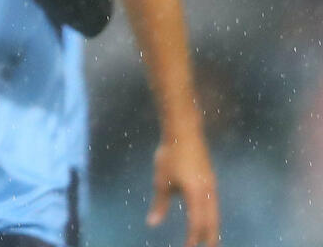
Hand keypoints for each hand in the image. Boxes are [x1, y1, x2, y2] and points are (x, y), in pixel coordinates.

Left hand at [148, 130, 219, 246]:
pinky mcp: (211, 179)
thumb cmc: (170, 156)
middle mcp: (208, 193)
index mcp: (196, 195)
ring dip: (213, 227)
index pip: (196, 223)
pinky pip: (215, 204)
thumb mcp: (161, 181)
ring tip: (209, 239)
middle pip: (212, 221)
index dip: (193, 238)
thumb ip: (160, 204)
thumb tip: (152, 223)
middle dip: (210, 237)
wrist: (184, 132)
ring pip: (216, 213)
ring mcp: (212, 185)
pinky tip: (207, 217)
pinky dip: (212, 215)